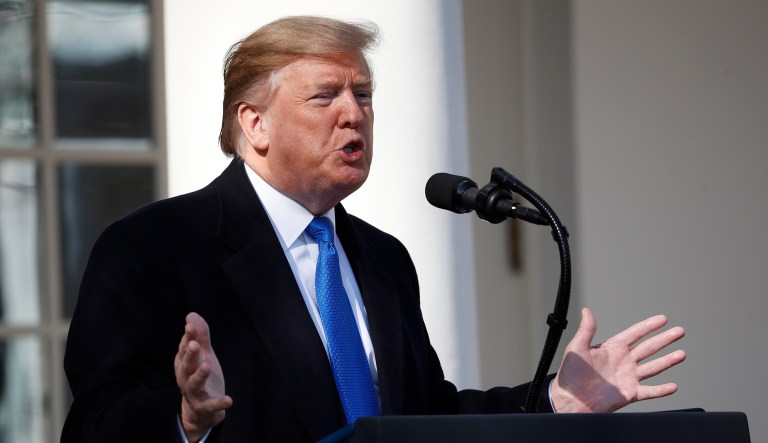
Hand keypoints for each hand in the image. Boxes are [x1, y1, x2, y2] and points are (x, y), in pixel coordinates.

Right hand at [175, 312, 232, 441]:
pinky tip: (229, 400)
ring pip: (194, 384)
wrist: (200, 411)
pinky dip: (219, 403)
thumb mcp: (203, 355)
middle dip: (190, 355)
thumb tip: (191, 315)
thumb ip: (200, 336)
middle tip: (194, 345)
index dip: (188, 338)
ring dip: (200, 375)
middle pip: (186, 366)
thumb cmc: (201, 376)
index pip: (184, 349)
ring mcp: (195, 394)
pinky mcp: (205, 407)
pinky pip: (211, 406)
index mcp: (184, 364)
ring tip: (207, 366)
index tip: (190, 326)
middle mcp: (186, 378)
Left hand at [551, 308, 685, 412]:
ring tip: (682, 354)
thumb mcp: (577, 348)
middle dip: (664, 339)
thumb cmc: (570, 374)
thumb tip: (587, 311)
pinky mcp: (629, 393)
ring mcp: (628, 377)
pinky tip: (673, 386)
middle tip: (680, 331)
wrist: (570, 400)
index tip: (663, 319)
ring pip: (653, 367)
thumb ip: (586, 330)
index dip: (649, 326)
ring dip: (668, 361)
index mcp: (612, 348)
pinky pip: (649, 391)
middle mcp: (623, 361)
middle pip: (649, 348)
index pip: (635, 334)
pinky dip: (661, 390)